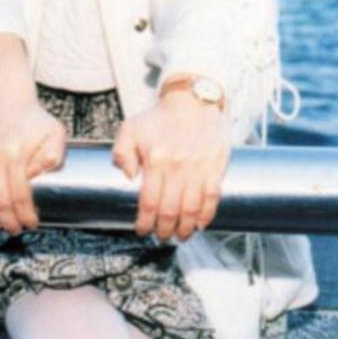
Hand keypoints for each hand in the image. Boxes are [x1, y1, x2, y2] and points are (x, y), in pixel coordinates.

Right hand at [0, 97, 66, 235]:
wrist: (4, 94)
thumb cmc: (32, 118)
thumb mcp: (54, 132)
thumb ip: (53, 157)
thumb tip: (35, 178)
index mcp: (16, 151)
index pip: (20, 194)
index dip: (24, 214)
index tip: (30, 224)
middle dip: (6, 221)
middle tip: (12, 229)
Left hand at [112, 88, 230, 241]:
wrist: (193, 101)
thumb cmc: (159, 118)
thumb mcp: (131, 128)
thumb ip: (121, 152)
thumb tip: (126, 176)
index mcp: (155, 159)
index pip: (149, 202)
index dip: (145, 222)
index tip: (142, 231)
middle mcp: (178, 166)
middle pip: (170, 211)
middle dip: (164, 230)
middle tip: (162, 237)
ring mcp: (199, 168)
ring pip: (192, 209)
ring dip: (185, 229)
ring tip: (180, 236)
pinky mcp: (216, 166)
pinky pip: (212, 198)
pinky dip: (206, 216)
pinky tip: (199, 225)